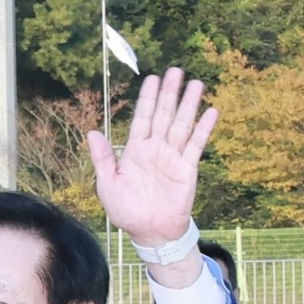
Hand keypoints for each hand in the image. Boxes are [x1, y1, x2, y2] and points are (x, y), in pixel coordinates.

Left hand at [88, 70, 217, 267]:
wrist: (150, 232)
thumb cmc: (127, 210)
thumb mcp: (107, 183)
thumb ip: (103, 157)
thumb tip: (92, 132)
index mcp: (135, 150)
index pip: (143, 117)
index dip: (147, 98)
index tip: (153, 78)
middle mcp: (156, 149)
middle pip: (164, 114)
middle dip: (170, 93)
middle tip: (176, 71)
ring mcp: (173, 157)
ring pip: (182, 124)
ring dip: (189, 104)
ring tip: (196, 84)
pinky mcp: (188, 169)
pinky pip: (196, 145)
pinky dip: (203, 128)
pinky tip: (211, 112)